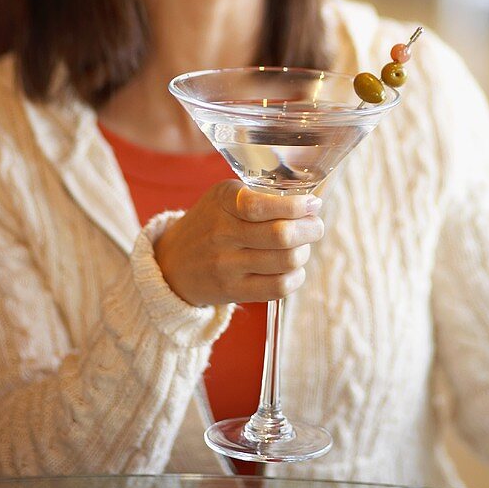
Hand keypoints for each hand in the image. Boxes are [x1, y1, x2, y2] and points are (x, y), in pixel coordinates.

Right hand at [153, 180, 323, 305]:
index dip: (295, 207)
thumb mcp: (225, 197)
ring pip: (285, 261)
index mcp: (224, 200)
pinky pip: (278, 287)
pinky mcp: (232, 290)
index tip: (313, 204)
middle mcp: (222, 231)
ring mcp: (226, 264)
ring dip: (304, 253)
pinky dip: (295, 277)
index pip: (261, 206)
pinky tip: (293, 269)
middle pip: (282, 235)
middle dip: (310, 230)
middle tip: (315, 226)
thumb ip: (260, 196)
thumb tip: (309, 204)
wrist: (173, 262)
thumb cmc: (210, 223)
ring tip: (301, 247)